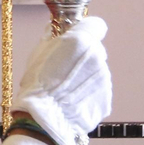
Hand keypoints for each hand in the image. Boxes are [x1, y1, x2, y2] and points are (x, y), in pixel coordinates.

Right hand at [10, 16, 111, 144]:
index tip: (79, 39)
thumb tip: (56, 28)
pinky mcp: (106, 99)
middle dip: (84, 58)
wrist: (44, 119)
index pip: (97, 25)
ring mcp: (104, 79)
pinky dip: (88, 95)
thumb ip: (52, 38)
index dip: (88, 31)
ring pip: (97, 73)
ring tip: (66, 90)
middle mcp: (97, 57)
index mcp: (80, 41)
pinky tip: (72, 102)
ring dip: (86, 78)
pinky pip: (98, 92)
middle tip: (66, 70)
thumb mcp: (38, 53)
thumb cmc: (37, 84)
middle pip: (95, 51)